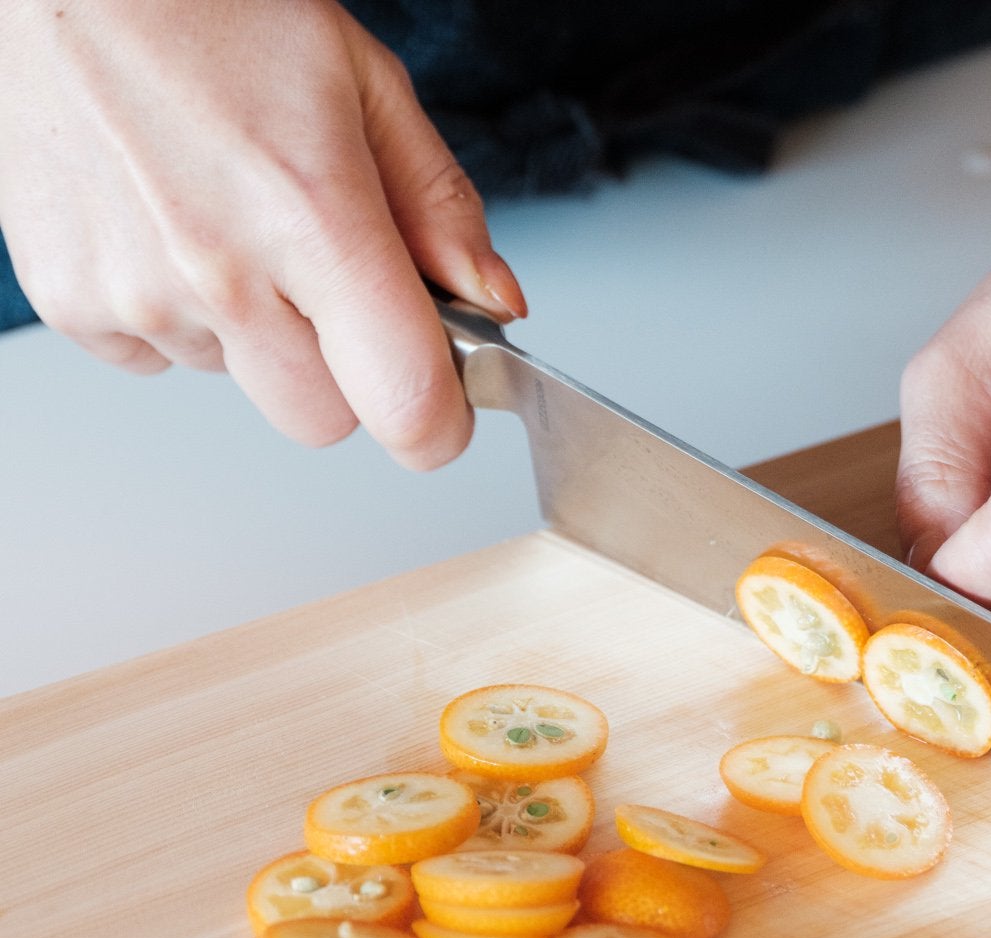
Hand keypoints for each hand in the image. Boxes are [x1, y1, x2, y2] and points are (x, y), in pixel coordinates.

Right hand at [0, 0, 524, 467]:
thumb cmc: (206, 9)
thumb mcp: (363, 82)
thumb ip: (439, 206)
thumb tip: (495, 302)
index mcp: (311, 218)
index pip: (407, 406)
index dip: (441, 419)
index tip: (446, 396)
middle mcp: (218, 272)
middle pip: (325, 419)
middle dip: (346, 369)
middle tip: (329, 273)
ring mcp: (135, 295)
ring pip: (242, 384)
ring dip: (257, 332)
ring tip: (233, 218)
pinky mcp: (69, 301)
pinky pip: (159, 359)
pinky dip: (180, 314)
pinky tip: (172, 226)